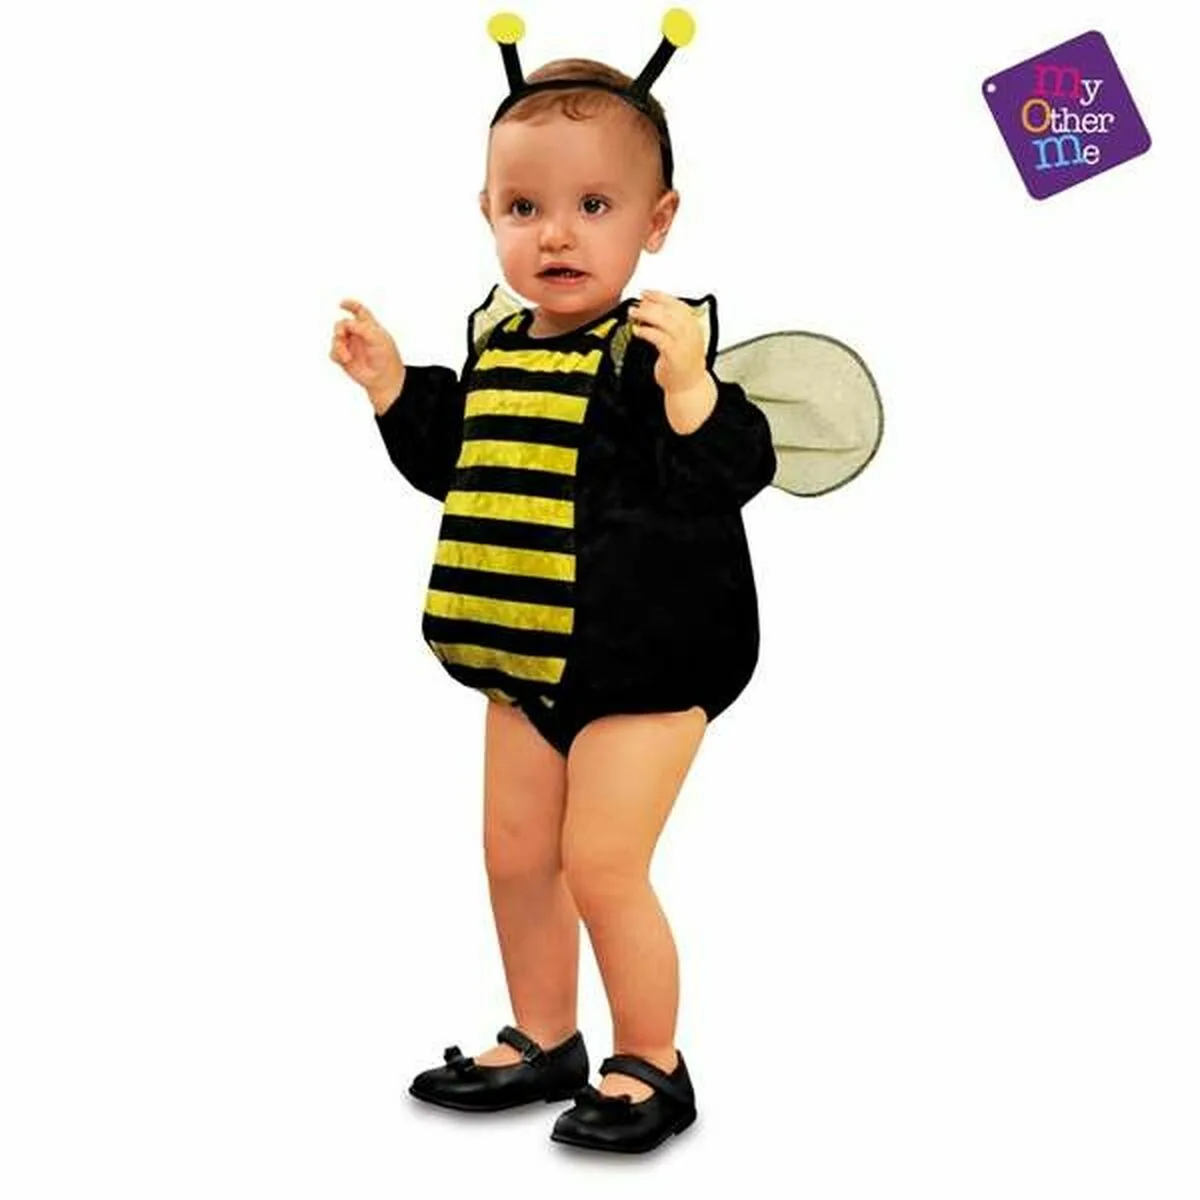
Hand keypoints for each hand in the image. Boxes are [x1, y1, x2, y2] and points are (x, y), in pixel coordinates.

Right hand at [330, 298, 405, 412]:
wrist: (384, 379)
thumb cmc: (386, 358)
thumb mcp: (378, 337)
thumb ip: (361, 327)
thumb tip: (345, 323)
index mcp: (369, 326)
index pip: (359, 311)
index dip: (350, 305)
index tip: (342, 304)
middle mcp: (358, 335)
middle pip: (342, 324)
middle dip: (339, 328)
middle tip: (341, 334)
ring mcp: (351, 346)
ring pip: (335, 338)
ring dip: (339, 345)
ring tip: (347, 356)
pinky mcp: (344, 358)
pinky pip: (333, 352)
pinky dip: (337, 354)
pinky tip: (346, 360)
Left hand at [629, 290, 707, 394]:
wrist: (688, 387)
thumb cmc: (682, 365)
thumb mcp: (681, 340)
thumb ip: (669, 325)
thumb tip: (648, 310)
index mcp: (694, 326)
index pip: (678, 304)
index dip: (660, 296)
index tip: (646, 294)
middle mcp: (691, 333)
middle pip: (670, 310)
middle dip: (651, 304)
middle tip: (637, 304)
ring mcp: (684, 344)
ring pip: (665, 321)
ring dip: (646, 315)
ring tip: (634, 314)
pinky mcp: (674, 355)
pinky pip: (659, 338)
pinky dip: (646, 332)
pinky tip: (638, 331)